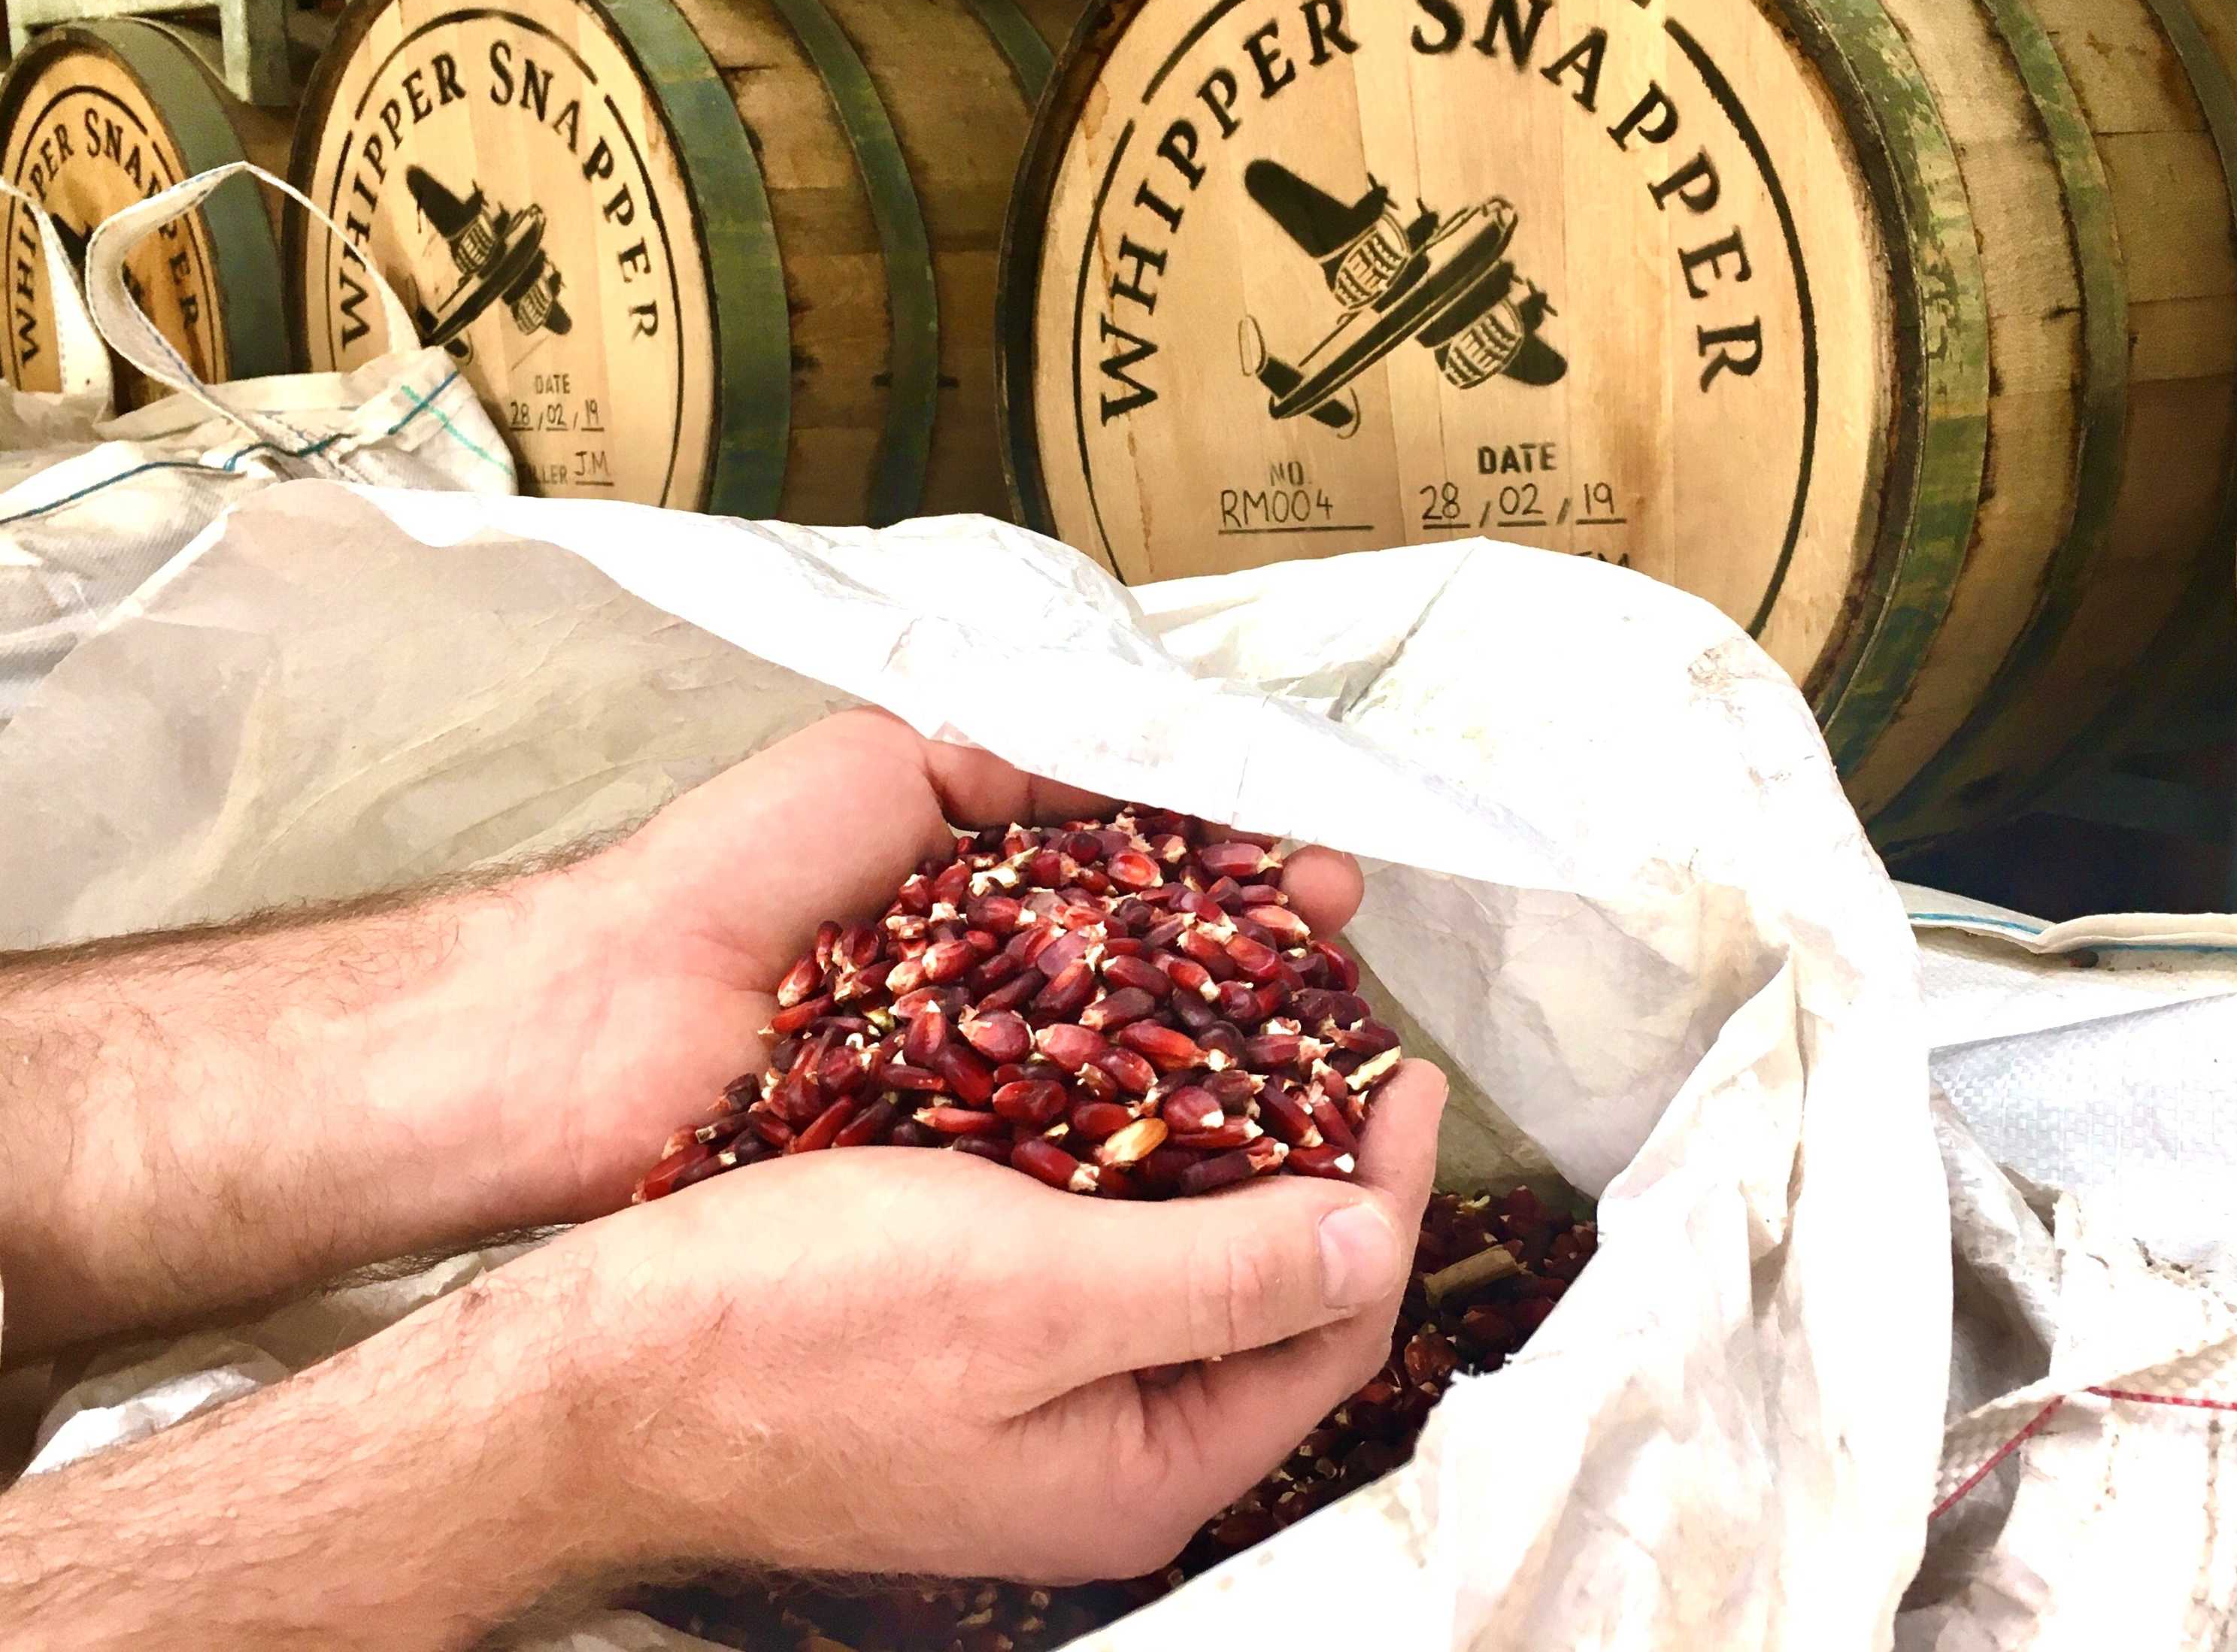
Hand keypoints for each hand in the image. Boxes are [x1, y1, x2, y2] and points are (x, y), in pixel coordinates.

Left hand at [521, 709, 1366, 1219]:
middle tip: (1347, 957)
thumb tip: (1150, 754)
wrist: (589, 1028)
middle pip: (1154, 978)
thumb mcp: (883, 761)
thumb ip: (1015, 755)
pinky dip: (1142, 1149)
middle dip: (1254, 962)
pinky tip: (1228, 1143)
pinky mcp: (948, 1175)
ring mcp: (974, 1087)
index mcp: (979, 888)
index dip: (1232, 869)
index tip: (1317, 869)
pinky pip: (1062, 1161)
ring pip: (1125, 1074)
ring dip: (1221, 1058)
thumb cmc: (731, 877)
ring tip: (1321, 1047)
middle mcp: (992, 989)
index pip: (1141, 871)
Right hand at [555, 1058, 1446, 1584]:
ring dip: (1219, 1138)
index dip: (1384, 1185)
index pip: (1331, 1320)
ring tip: (1244, 1017)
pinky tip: (1113, 1063)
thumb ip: (1219, 1275)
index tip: (1400, 1064)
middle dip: (1312, 1154)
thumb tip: (1381, 1238)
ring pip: (1176, 1253)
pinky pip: (1085, 1237)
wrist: (591, 1367)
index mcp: (1143, 1464)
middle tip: (1328, 1022)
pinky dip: (1120, 1150)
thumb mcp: (1030, 1294)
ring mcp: (1031, 1390)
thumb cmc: (792, 1330)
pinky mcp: (966, 1334)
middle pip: (1266, 1289)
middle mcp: (1102, 1439)